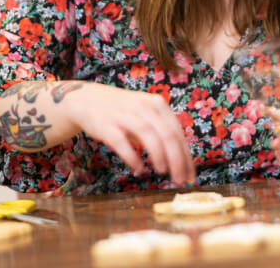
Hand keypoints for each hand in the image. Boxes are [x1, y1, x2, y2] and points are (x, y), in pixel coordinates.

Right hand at [64, 83, 194, 184]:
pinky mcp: (107, 125)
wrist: (89, 99)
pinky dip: (132, 156)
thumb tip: (183, 161)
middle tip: (180, 179)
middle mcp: (144, 107)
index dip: (186, 156)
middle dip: (177, 159)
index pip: (177, 132)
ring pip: (148, 134)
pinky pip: (121, 142)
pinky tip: (139, 168)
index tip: (191, 175)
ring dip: (158, 155)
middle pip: (167, 134)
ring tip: (163, 172)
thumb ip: (163, 132)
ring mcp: (125, 115)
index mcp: (158, 105)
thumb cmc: (125, 113)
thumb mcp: (148, 116)